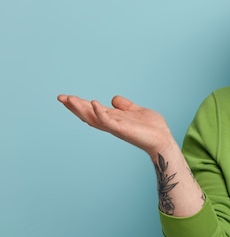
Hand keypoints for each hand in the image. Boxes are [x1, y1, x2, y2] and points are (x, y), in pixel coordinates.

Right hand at [57, 94, 174, 155]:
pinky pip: (108, 121)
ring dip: (80, 109)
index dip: (80, 104)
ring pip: (93, 118)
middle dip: (74, 106)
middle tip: (60, 97)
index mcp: (113, 118)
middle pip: (88, 114)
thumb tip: (113, 99)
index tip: (66, 97)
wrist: (163, 139)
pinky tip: (94, 103)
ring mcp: (115, 127)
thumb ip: (125, 105)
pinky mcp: (122, 129)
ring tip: (69, 99)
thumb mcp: (136, 111)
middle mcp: (111, 123)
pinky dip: (100, 112)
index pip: (92, 110)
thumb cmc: (152, 128)